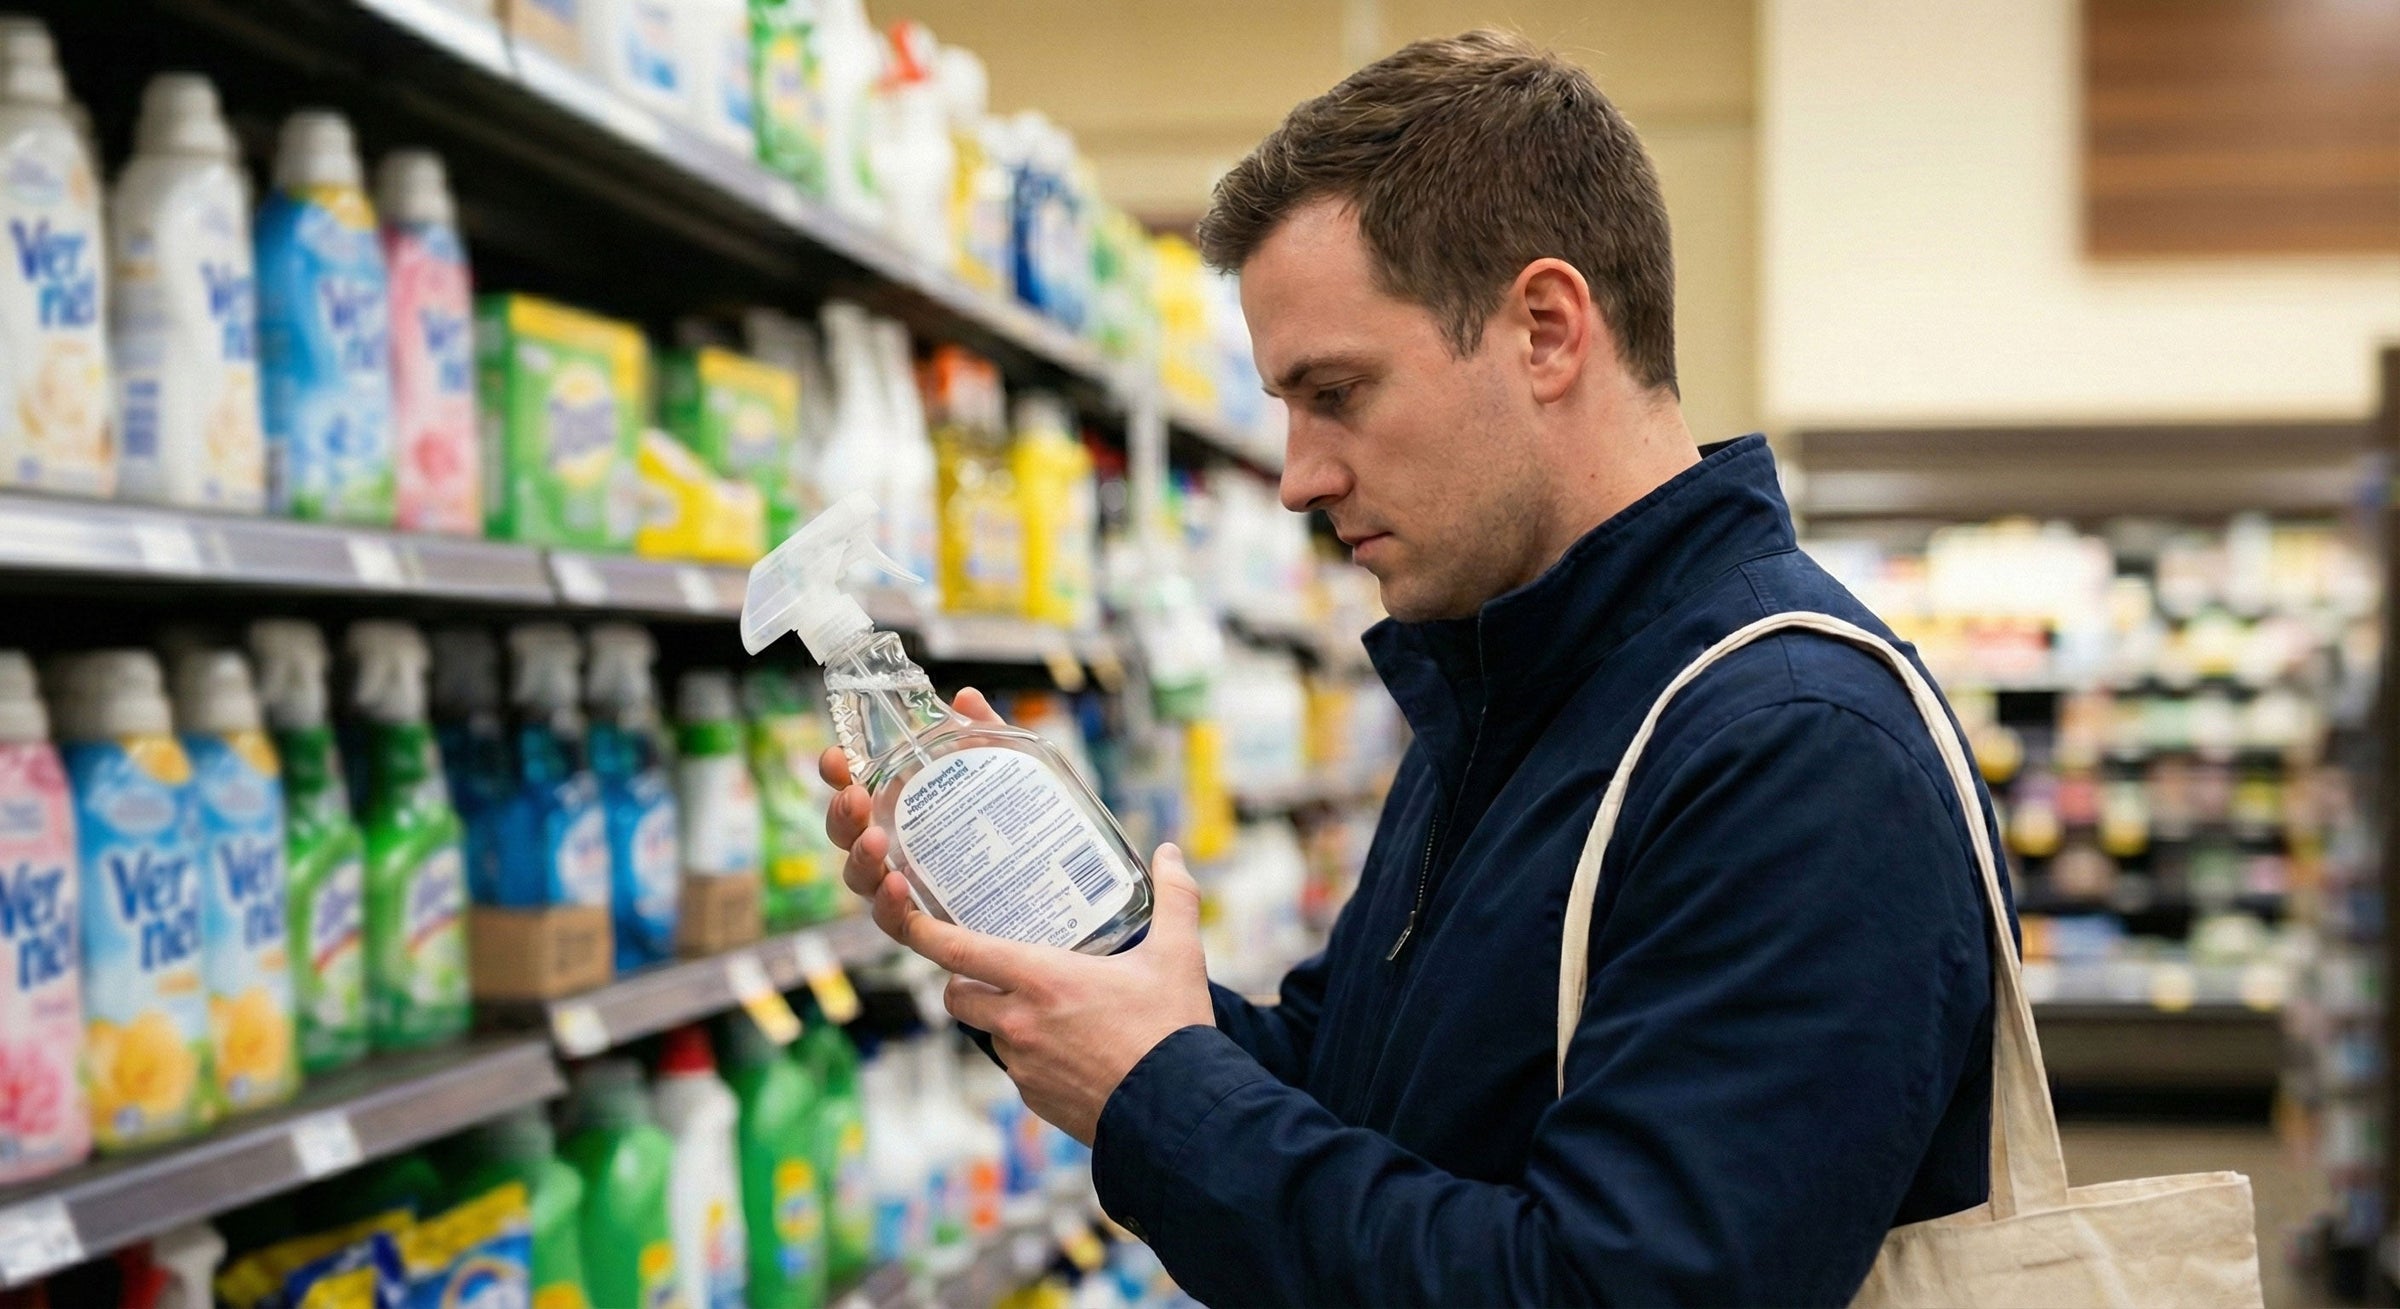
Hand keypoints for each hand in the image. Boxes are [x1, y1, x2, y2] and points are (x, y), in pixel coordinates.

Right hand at [820, 686, 1005, 941]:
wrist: (1061, 880)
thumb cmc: (1017, 820)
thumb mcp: (1005, 770)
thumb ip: (985, 735)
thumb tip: (966, 698)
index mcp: (899, 806)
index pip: (853, 786)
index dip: (836, 773)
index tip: (835, 757)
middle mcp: (892, 846)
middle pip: (846, 834)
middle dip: (840, 815)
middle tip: (854, 798)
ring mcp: (905, 886)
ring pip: (861, 878)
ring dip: (860, 857)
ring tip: (877, 841)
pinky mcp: (927, 924)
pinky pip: (896, 921)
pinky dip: (889, 905)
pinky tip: (898, 886)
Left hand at [913, 843, 1212, 1143]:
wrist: (1179, 1114)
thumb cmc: (1172, 1032)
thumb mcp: (1177, 956)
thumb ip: (1174, 897)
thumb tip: (1171, 853)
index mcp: (1042, 980)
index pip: (959, 951)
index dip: (922, 932)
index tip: (908, 918)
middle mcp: (1020, 1023)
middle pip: (958, 996)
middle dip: (964, 980)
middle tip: (994, 968)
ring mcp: (1023, 1067)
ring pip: (991, 1033)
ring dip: (1004, 1020)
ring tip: (1046, 1008)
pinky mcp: (1035, 1099)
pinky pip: (1018, 1070)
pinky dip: (1033, 1056)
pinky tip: (1071, 1050)